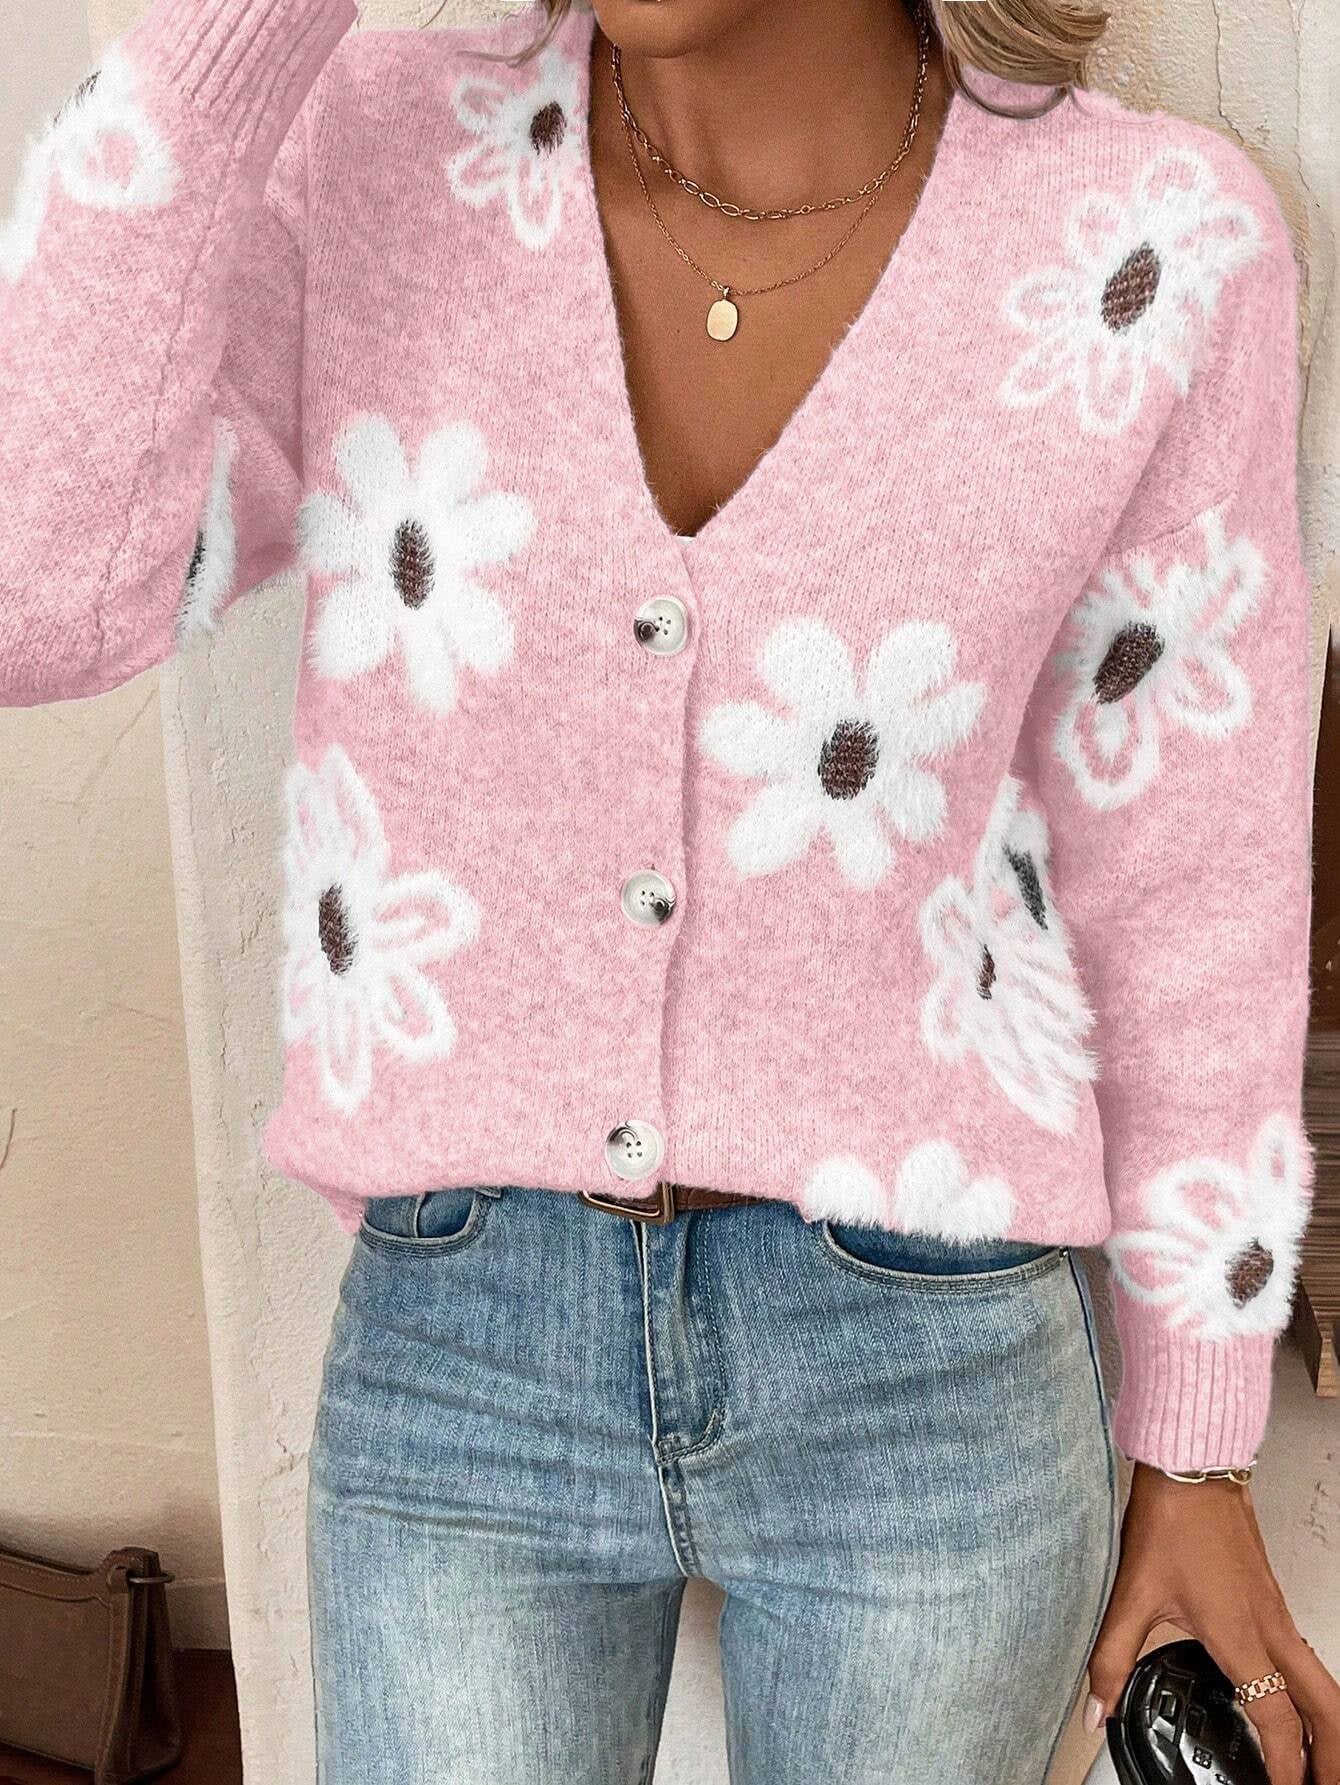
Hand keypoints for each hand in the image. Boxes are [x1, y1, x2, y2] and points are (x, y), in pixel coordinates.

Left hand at [1086, 1462, 1339, 1784]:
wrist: (1193, 1467)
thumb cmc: (1171, 1519)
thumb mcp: (1132, 1595)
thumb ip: (1110, 1658)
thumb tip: (1095, 1708)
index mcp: (1241, 1638)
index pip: (1279, 1722)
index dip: (1286, 1768)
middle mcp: (1270, 1629)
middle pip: (1326, 1708)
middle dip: (1330, 1757)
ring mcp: (1277, 1613)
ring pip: (1323, 1684)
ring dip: (1327, 1728)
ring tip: (1315, 1763)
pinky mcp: (1272, 1599)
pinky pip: (1306, 1657)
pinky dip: (1312, 1695)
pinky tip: (1290, 1701)